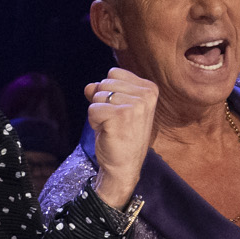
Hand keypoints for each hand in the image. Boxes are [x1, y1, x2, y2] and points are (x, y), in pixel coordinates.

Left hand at [84, 66, 157, 209]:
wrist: (124, 166)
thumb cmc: (121, 137)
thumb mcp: (116, 108)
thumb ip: (104, 92)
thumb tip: (90, 86)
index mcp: (149, 89)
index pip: (114, 73)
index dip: (109, 92)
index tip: (119, 111)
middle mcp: (146, 95)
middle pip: (104, 82)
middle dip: (102, 102)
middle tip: (114, 121)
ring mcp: (135, 105)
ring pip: (97, 95)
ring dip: (98, 113)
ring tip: (111, 127)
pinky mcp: (120, 115)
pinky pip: (92, 108)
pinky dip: (94, 122)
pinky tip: (107, 132)